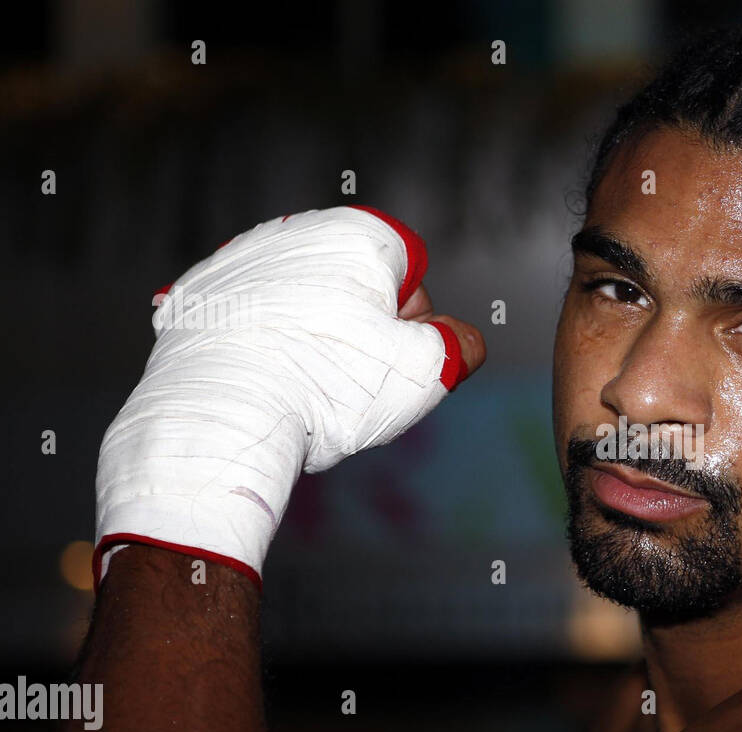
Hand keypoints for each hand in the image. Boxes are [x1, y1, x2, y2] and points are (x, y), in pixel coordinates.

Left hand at [94, 206, 484, 588]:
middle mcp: (295, 231)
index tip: (396, 358)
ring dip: (310, 336)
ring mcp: (239, 261)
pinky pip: (246, 317)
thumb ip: (459, 347)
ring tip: (302, 384)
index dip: (413, 321)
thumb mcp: (425, 372)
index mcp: (356, 235)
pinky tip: (261, 381)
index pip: (411, 271)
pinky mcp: (198, 295)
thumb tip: (465, 341)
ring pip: (298, 299)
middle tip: (352, 380)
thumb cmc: (330, 386)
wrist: (224, 413)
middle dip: (360, 327)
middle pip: (352, 282)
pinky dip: (260, 343)